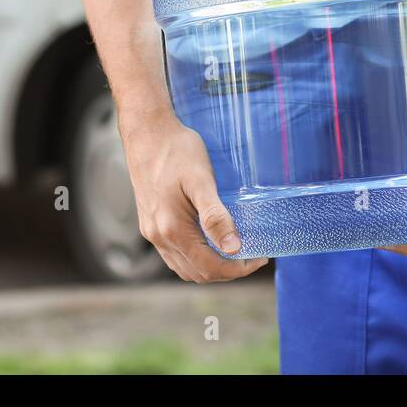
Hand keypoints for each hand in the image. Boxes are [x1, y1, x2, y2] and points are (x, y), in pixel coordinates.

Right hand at [122, 116, 267, 282]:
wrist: (147, 133)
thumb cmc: (177, 151)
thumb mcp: (201, 180)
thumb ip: (215, 216)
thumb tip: (234, 248)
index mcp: (172, 229)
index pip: (210, 268)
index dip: (237, 270)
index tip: (259, 258)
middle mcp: (159, 236)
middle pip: (197, 273)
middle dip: (227, 271)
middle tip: (252, 255)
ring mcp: (151, 231)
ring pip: (184, 267)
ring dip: (210, 267)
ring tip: (235, 252)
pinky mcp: (149, 223)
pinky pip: (173, 255)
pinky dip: (194, 258)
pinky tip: (209, 243)